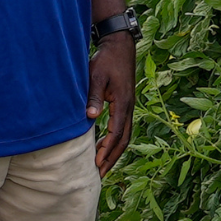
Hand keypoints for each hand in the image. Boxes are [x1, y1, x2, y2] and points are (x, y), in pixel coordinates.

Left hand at [87, 31, 139, 171]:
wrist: (119, 47)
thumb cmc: (105, 60)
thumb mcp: (96, 76)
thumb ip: (94, 96)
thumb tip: (91, 117)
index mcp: (123, 104)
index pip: (116, 133)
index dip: (107, 150)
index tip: (97, 163)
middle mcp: (129, 108)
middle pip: (124, 140)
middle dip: (112, 157)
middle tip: (100, 173)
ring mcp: (129, 107)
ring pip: (125, 135)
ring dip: (114, 151)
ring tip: (102, 165)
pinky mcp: (125, 104)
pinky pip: (122, 127)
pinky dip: (115, 140)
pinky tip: (104, 146)